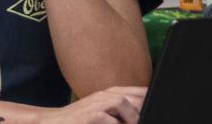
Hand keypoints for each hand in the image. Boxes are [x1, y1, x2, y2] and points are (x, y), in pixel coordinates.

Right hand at [0, 87, 144, 123]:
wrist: (53, 123)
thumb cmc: (78, 121)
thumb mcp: (100, 113)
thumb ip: (117, 112)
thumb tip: (137, 116)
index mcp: (109, 94)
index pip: (137, 91)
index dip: (149, 98)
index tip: (158, 106)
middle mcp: (103, 96)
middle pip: (134, 95)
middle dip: (144, 108)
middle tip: (148, 117)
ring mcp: (96, 105)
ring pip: (123, 103)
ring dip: (131, 118)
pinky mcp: (90, 116)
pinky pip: (110, 120)